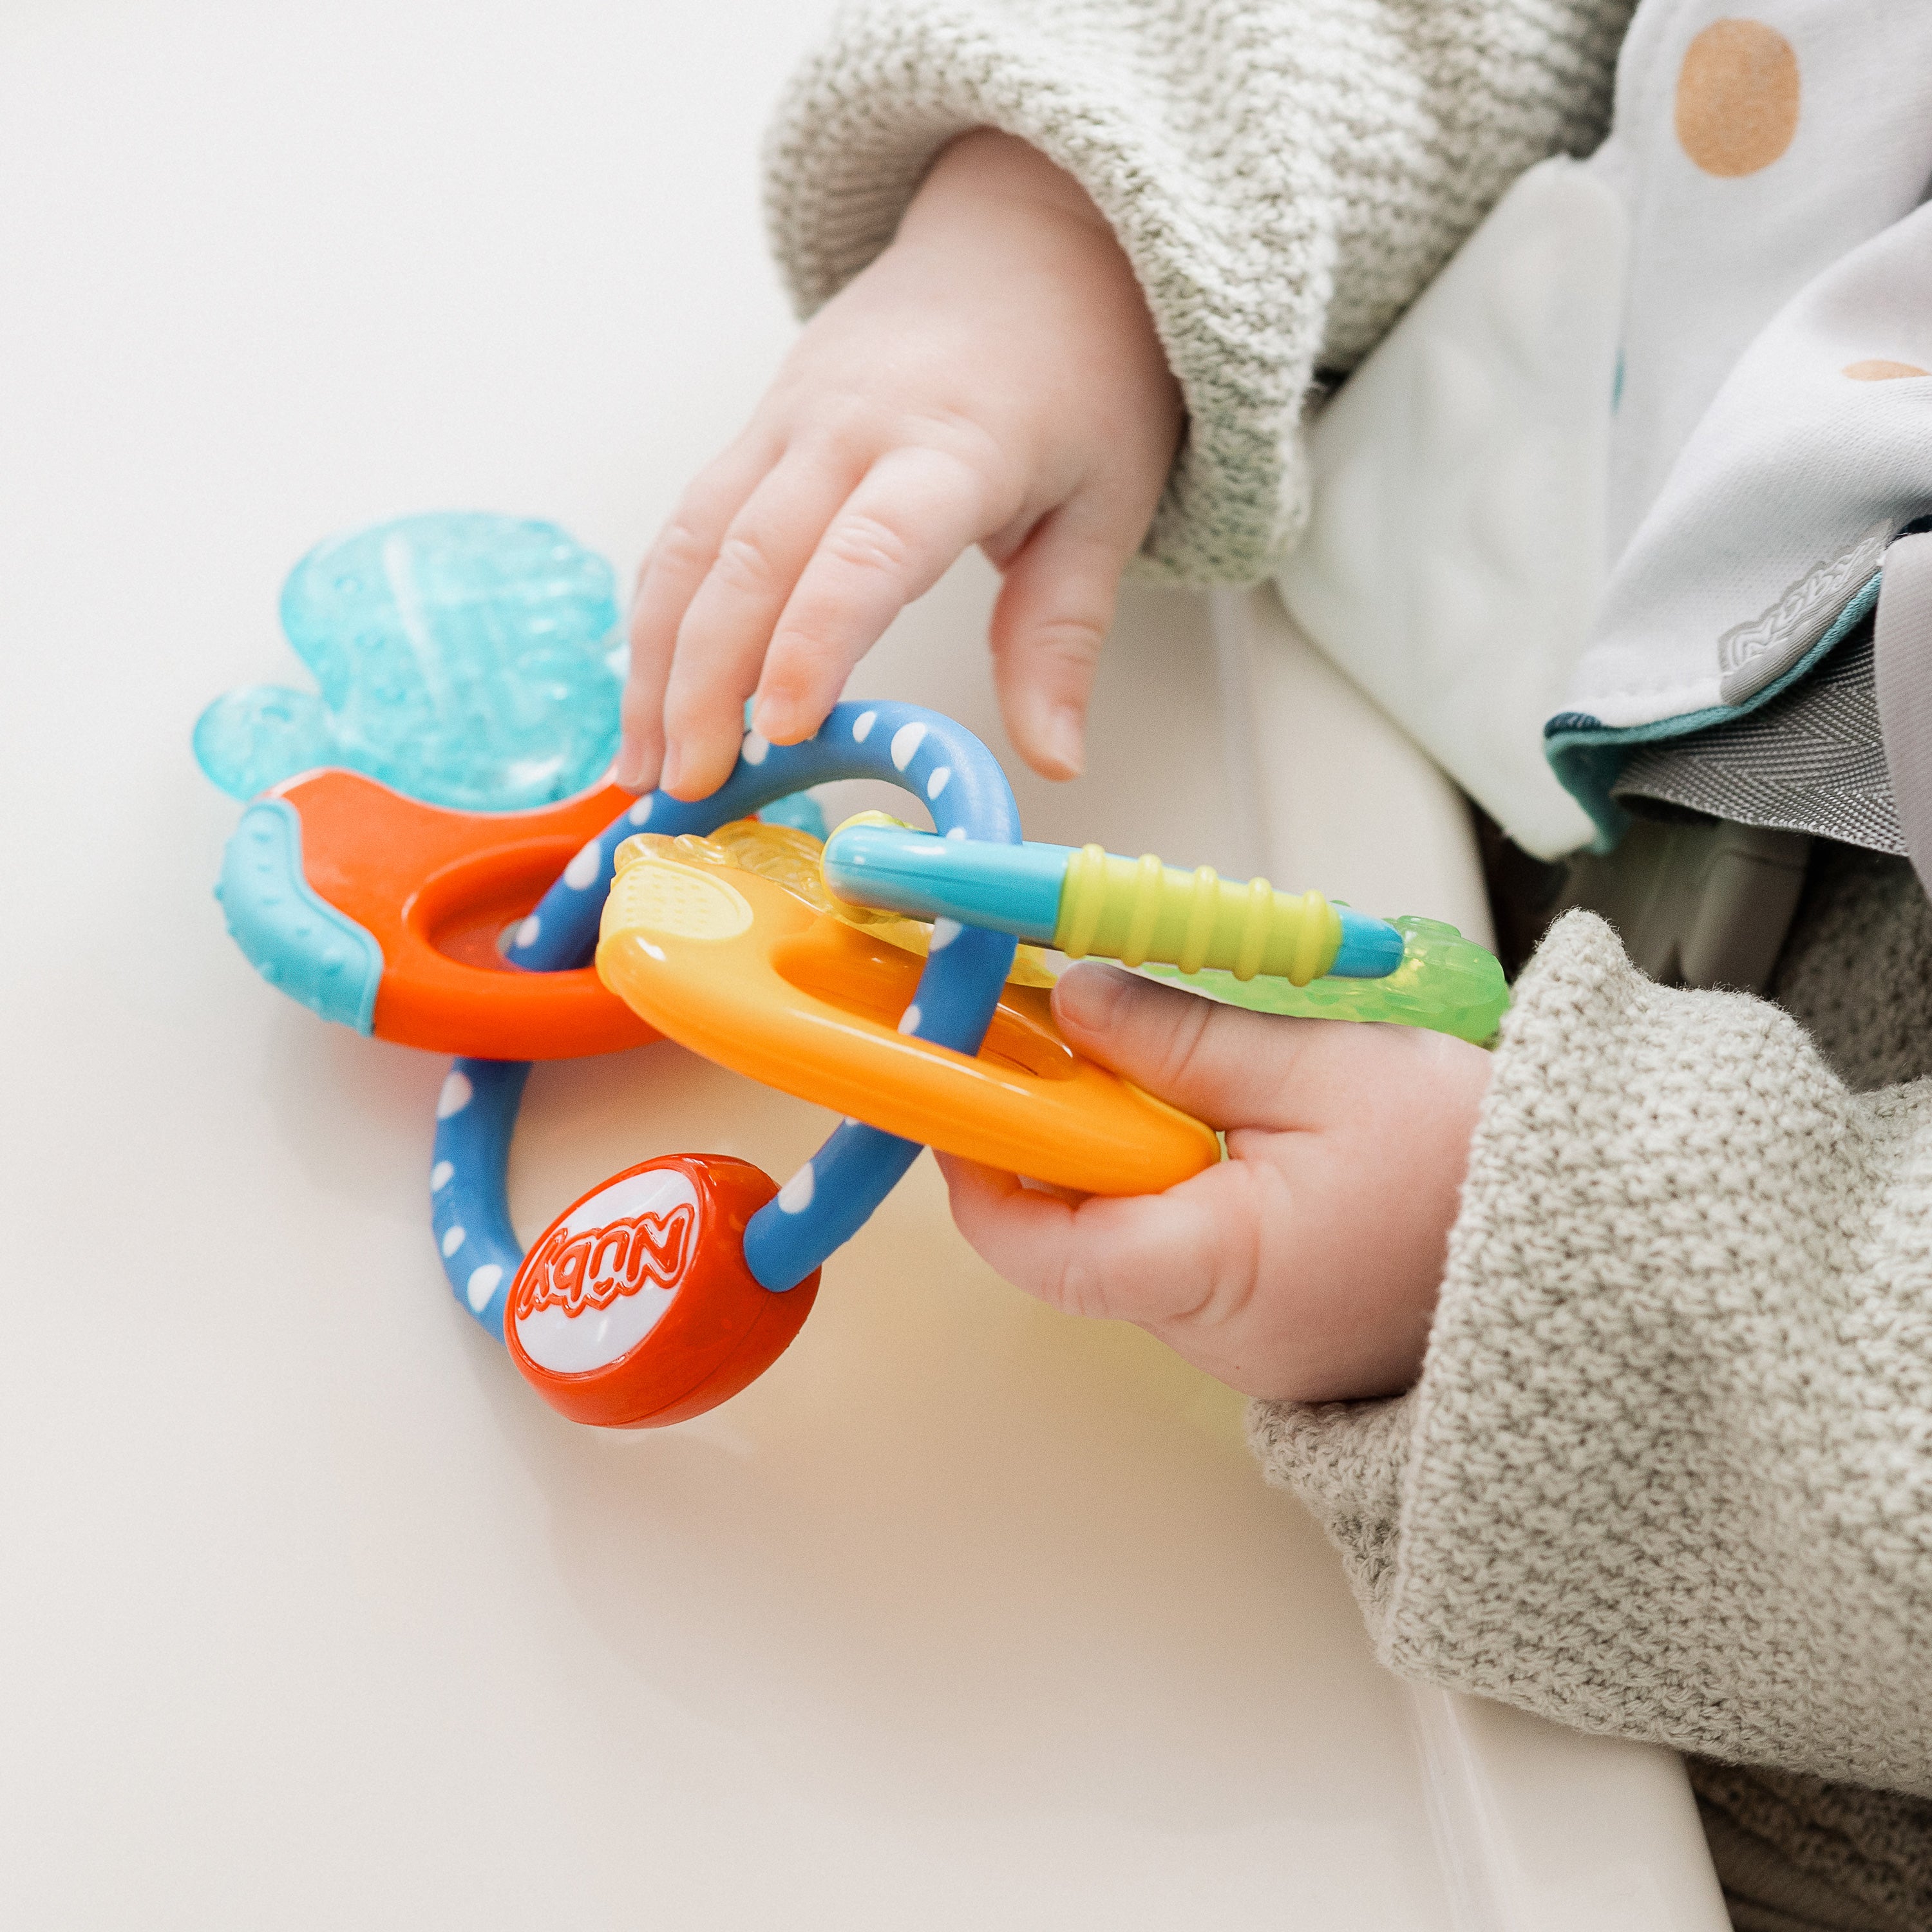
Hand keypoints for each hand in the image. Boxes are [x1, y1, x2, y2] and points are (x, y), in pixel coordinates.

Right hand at [617, 130, 1182, 799]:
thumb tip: (1053, 760)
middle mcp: (848, 427)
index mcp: (951, 448)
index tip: (783, 727)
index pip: (865, 551)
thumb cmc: (1078, 376)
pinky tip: (646, 696)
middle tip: (693, 788)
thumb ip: (1061, 635)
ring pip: (692, 543)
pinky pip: (687, 526)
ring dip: (654, 660)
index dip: (814, 640)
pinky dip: (657, 615)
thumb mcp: (1105, 503)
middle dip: (704, 681)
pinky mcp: (755, 430)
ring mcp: (786, 422)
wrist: (1026, 240)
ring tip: (643, 767)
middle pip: (749, 556)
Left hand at [938, 966, 1492, 1402]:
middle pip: (1081, 1237)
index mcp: (1220, 1275)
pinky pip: (1193, 1253)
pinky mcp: (1279, 1328)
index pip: (1043, 1248)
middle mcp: (1220, 1335)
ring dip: (1128, 1153)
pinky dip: (1181, 1182)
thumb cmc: (1482, 1163)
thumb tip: (1073, 1004)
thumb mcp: (1322, 1068)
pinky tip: (1220, 1119)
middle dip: (1063, 1136)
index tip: (964, 1090)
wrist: (1605, 1236)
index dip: (982, 1170)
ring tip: (1167, 1067)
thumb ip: (1182, 1038)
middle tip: (1066, 1037)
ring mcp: (1250, 1343)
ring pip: (1137, 1240)